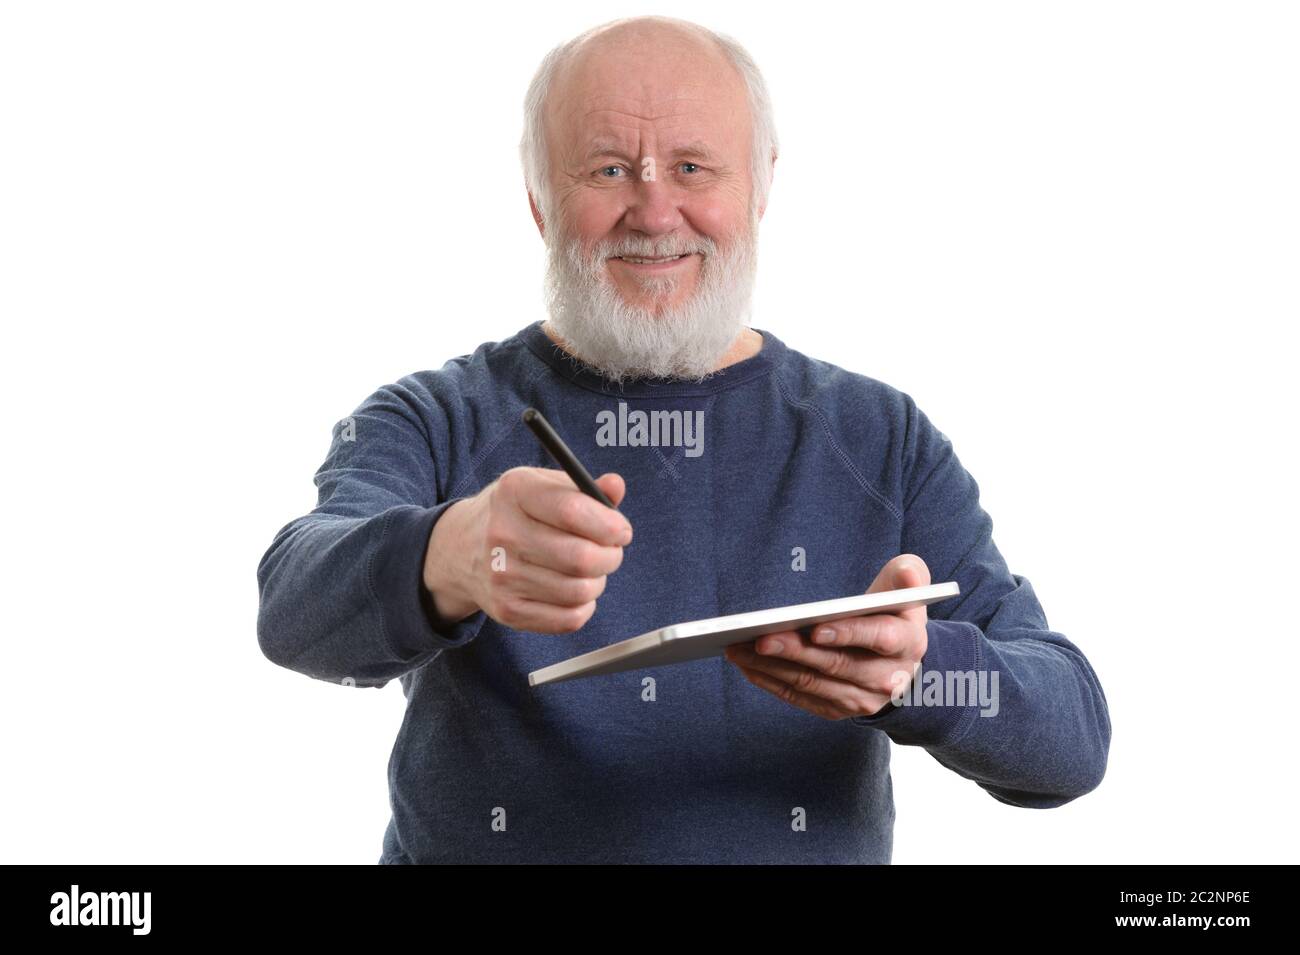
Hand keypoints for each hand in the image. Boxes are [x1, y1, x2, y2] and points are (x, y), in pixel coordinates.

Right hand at [422, 466, 632, 632]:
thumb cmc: (516, 513)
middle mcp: (503, 533)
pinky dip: (584, 606)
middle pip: (581, 557)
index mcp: (515, 492)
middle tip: (610, 552)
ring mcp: (502, 576)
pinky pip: (569, 619)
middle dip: (610, 556)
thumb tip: (615, 486)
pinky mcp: (508, 610)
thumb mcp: (542, 487)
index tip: (621, 530)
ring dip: (598, 581)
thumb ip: (583, 490)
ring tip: (588, 570)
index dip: (609, 525)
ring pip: (580, 590)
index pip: (573, 511)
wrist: (461, 549)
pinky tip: (574, 590)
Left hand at [724, 554, 930, 719]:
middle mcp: (886, 678)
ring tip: (738, 648)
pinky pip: (799, 697)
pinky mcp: (836, 710)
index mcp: (906, 644)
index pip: (878, 638)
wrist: (899, 665)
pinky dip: (770, 681)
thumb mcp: (906, 593)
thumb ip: (908, 577)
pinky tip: (746, 664)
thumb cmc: (894, 616)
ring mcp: (860, 699)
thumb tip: (910, 577)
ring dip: (772, 667)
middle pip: (835, 664)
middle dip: (795, 651)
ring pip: (811, 683)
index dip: (847, 634)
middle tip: (759, 638)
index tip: (815, 628)